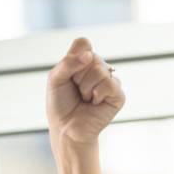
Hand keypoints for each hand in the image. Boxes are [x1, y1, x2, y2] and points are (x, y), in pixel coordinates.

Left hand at [46, 36, 125, 154]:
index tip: (68, 76)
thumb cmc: (60, 105)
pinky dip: (96, 95)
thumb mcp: (55, 80)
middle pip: (91, 57)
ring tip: (85, 99)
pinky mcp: (118, 95)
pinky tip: (94, 103)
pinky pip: (110, 84)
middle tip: (76, 91)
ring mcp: (110, 80)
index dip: (72, 59)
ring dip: (85, 88)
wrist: (66, 129)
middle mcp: (100, 68)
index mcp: (85, 61)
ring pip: (100, 70)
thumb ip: (67, 63)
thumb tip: (89, 56)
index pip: (83, 43)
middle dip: (77, 77)